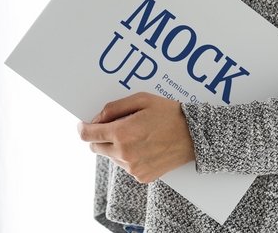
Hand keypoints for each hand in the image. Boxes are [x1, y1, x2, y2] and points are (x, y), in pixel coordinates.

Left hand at [77, 92, 195, 183]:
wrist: (195, 136)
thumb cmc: (170, 114)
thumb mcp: (142, 100)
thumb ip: (114, 107)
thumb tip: (96, 119)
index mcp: (122, 133)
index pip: (87, 135)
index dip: (83, 128)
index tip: (83, 125)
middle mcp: (124, 154)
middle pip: (95, 147)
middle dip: (100, 136)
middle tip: (116, 127)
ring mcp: (133, 168)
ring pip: (111, 157)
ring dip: (116, 147)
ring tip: (137, 136)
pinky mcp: (142, 176)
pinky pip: (126, 166)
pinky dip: (129, 157)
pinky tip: (145, 147)